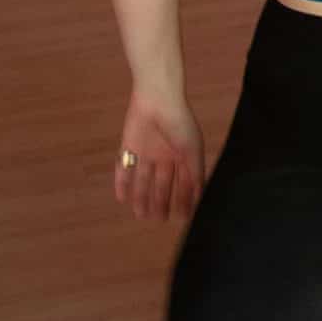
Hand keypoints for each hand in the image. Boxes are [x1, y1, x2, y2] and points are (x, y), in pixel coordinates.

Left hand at [114, 93, 204, 222]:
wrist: (158, 99)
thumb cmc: (180, 123)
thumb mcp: (193, 151)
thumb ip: (195, 174)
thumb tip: (199, 198)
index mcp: (182, 156)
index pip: (183, 183)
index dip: (183, 200)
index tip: (182, 218)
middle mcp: (164, 157)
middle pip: (162, 185)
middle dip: (161, 202)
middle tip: (159, 220)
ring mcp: (145, 153)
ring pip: (143, 180)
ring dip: (142, 197)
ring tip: (141, 215)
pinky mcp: (129, 147)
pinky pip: (124, 168)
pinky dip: (122, 183)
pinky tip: (121, 198)